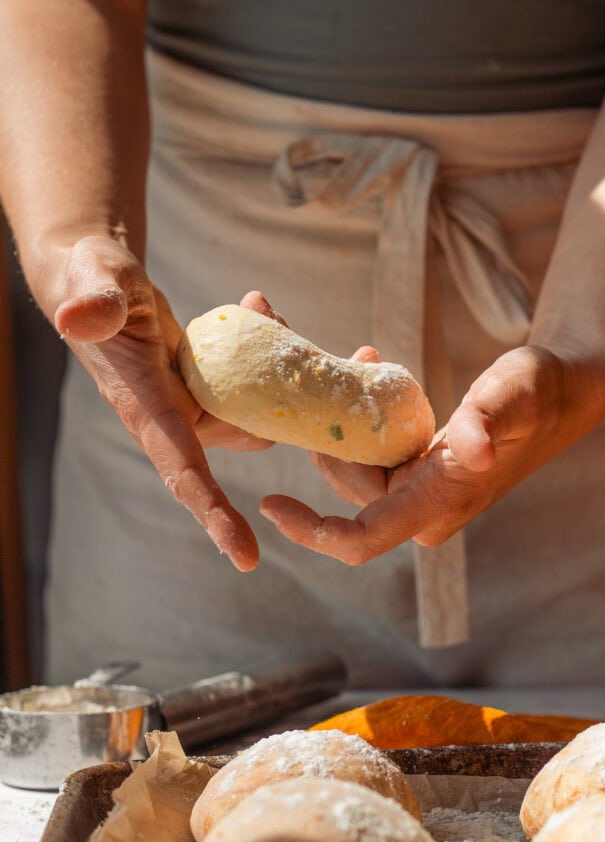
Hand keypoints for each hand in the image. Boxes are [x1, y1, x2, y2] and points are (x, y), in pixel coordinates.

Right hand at [49, 235, 276, 570]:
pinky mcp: (201, 386)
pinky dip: (262, 353)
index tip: (246, 558)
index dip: (214, 514)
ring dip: (270, 373)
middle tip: (287, 340)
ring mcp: (187, 404)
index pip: (183, 472)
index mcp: (146, 409)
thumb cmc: (91, 279)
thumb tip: (76, 318)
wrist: (94, 281)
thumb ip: (94, 300)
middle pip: (235, 437)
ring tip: (271, 314)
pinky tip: (264, 312)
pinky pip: (244, 383)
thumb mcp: (96, 280)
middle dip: (272, 410)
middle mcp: (168, 418)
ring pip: (247, 405)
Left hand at [260, 344, 604, 564]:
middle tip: (317, 363)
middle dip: (323, 433)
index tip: (270, 503)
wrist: (564, 393)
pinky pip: (369, 448)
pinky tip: (367, 364)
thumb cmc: (541, 393)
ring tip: (357, 355)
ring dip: (340, 416)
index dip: (311, 531)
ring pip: (353, 462)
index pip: (361, 539)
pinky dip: (358, 414)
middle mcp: (420, 510)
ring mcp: (418, 493)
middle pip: (345, 486)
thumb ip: (490, 420)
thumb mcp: (515, 396)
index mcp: (435, 507)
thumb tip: (474, 450)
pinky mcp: (416, 471)